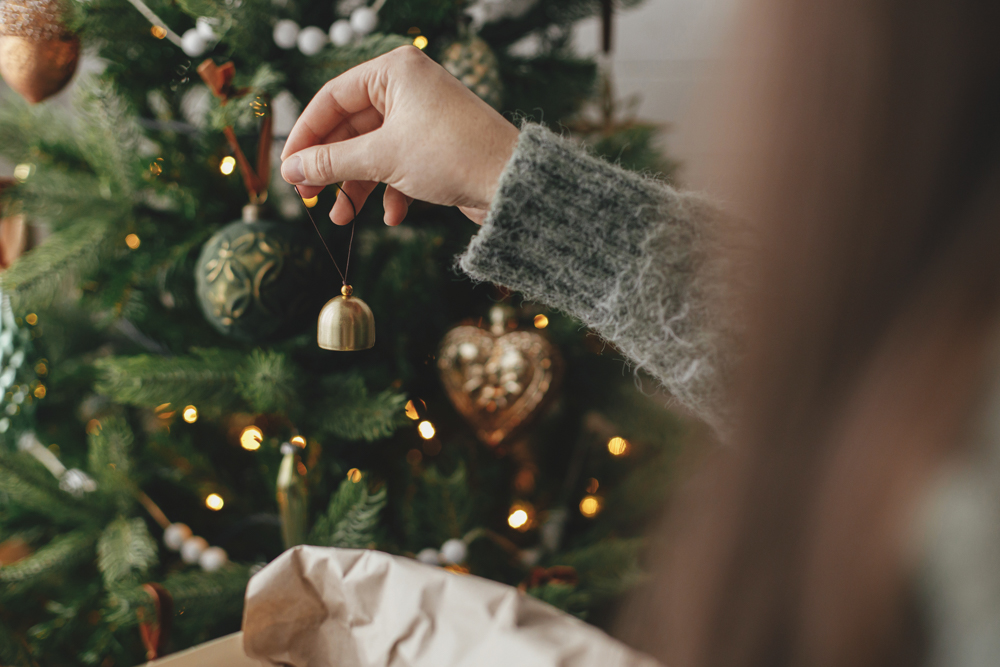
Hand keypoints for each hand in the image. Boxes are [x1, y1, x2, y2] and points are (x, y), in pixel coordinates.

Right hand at [280, 45, 519, 224]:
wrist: (512, 183)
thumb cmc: (452, 155)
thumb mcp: (382, 158)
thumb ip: (331, 162)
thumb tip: (291, 170)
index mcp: (394, 71)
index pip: (332, 98)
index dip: (306, 135)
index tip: (287, 169)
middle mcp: (409, 88)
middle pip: (351, 128)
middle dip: (331, 167)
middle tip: (309, 198)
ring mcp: (424, 118)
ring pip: (374, 151)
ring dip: (357, 187)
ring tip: (343, 220)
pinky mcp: (437, 147)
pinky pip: (400, 165)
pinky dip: (391, 192)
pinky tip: (393, 217)